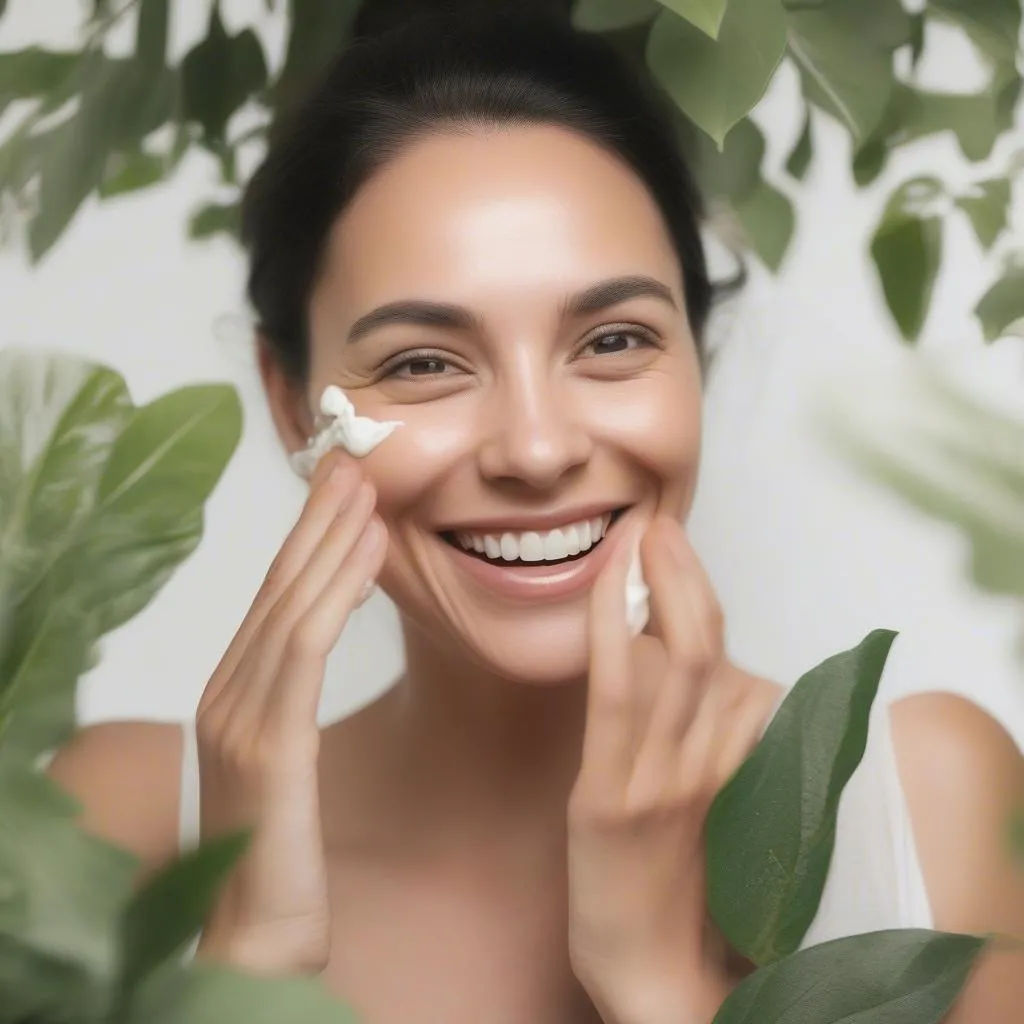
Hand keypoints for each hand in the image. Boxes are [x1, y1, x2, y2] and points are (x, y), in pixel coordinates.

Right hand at [193, 451, 386, 974]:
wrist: (256, 935)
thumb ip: (292, 700)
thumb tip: (319, 639)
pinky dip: (337, 590)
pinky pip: (307, 645)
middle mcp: (228, 691)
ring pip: (292, 603)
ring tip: (365, 484)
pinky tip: (370, 552)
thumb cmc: (281, 851)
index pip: (276, 596)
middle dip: (317, 517)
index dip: (308, 536)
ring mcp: (241, 713)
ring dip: (331, 536)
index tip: (341, 487)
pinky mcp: (269, 742)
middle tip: (352, 458)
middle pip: (278, 585)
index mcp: (235, 693)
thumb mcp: (288, 762)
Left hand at [566, 517, 761, 1023]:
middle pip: (710, 644)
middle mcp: (712, 762)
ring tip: (636, 533)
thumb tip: (679, 661)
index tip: (675, 554)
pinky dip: (616, 628)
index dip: (703, 602)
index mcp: (738, 761)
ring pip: (677, 659)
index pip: (732, 663)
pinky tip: (606, 584)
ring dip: (659, 584)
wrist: (651, 968)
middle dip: (689, 573)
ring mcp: (666, 779)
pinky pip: (620, 694)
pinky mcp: (614, 799)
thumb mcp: (706, 795)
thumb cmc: (674, 880)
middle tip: (660, 521)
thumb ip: (704, 730)